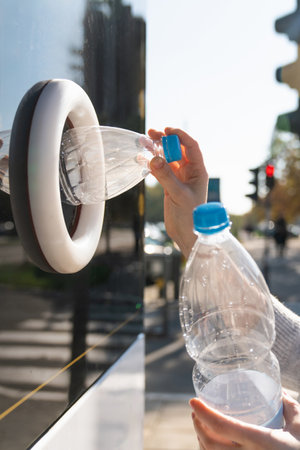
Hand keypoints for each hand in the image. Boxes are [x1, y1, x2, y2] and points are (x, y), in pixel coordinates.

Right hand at [148, 127, 207, 257]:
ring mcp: (179, 178)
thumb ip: (166, 177)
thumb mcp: (178, 195)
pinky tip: (142, 159)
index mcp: (199, 171)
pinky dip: (151, 164)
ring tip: (144, 142)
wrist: (186, 234)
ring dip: (157, 150)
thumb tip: (154, 159)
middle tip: (151, 134)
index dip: (180, 136)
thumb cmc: (190, 216)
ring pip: (167, 159)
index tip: (167, 130)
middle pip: (177, 150)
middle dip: (165, 140)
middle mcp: (190, 172)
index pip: (191, 147)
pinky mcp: (170, 186)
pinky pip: (160, 170)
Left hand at [190, 392, 299, 448]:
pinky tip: (213, 444)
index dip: (204, 413)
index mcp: (261, 442)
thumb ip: (289, 408)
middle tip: (195, 410)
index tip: (193, 401)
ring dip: (202, 441)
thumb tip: (279, 393)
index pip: (223, 426)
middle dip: (198, 426)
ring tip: (201, 425)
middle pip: (211, 444)